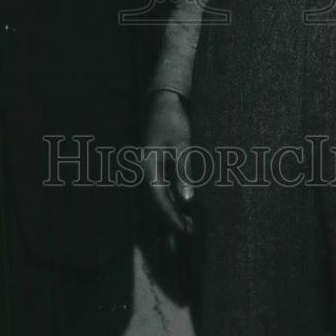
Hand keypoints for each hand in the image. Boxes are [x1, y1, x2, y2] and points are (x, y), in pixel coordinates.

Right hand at [143, 89, 193, 235]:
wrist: (165, 99)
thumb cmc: (173, 119)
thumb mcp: (181, 144)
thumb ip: (184, 171)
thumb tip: (188, 200)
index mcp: (147, 165)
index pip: (158, 198)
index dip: (171, 216)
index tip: (185, 231)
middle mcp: (144, 170)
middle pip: (157, 202)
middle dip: (172, 219)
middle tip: (191, 235)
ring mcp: (149, 168)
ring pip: (160, 196)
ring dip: (173, 211)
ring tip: (190, 228)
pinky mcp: (156, 165)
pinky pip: (163, 188)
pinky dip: (174, 199)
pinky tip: (185, 208)